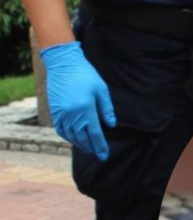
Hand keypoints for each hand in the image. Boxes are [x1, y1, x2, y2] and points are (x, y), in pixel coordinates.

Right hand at [42, 42, 115, 160]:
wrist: (63, 64)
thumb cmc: (86, 75)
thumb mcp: (102, 90)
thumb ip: (106, 109)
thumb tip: (111, 126)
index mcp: (86, 109)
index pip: (95, 133)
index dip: (100, 146)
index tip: (105, 155)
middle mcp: (72, 114)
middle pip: (82, 137)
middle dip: (91, 147)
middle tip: (99, 154)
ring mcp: (61, 113)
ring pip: (71, 135)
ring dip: (80, 144)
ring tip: (89, 148)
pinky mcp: (54, 110)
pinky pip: (60, 129)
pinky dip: (67, 137)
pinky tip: (74, 139)